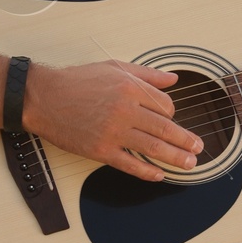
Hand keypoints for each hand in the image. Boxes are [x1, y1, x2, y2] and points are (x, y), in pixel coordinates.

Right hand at [23, 59, 202, 181]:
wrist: (43, 97)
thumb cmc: (77, 81)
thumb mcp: (114, 67)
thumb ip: (146, 74)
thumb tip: (172, 79)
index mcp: (131, 88)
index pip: (165, 106)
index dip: (172, 114)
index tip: (171, 120)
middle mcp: (125, 110)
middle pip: (165, 129)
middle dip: (185, 140)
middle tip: (198, 148)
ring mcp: (113, 132)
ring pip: (153, 148)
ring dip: (175, 158)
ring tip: (189, 164)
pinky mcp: (100, 150)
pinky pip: (130, 165)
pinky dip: (147, 172)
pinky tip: (159, 175)